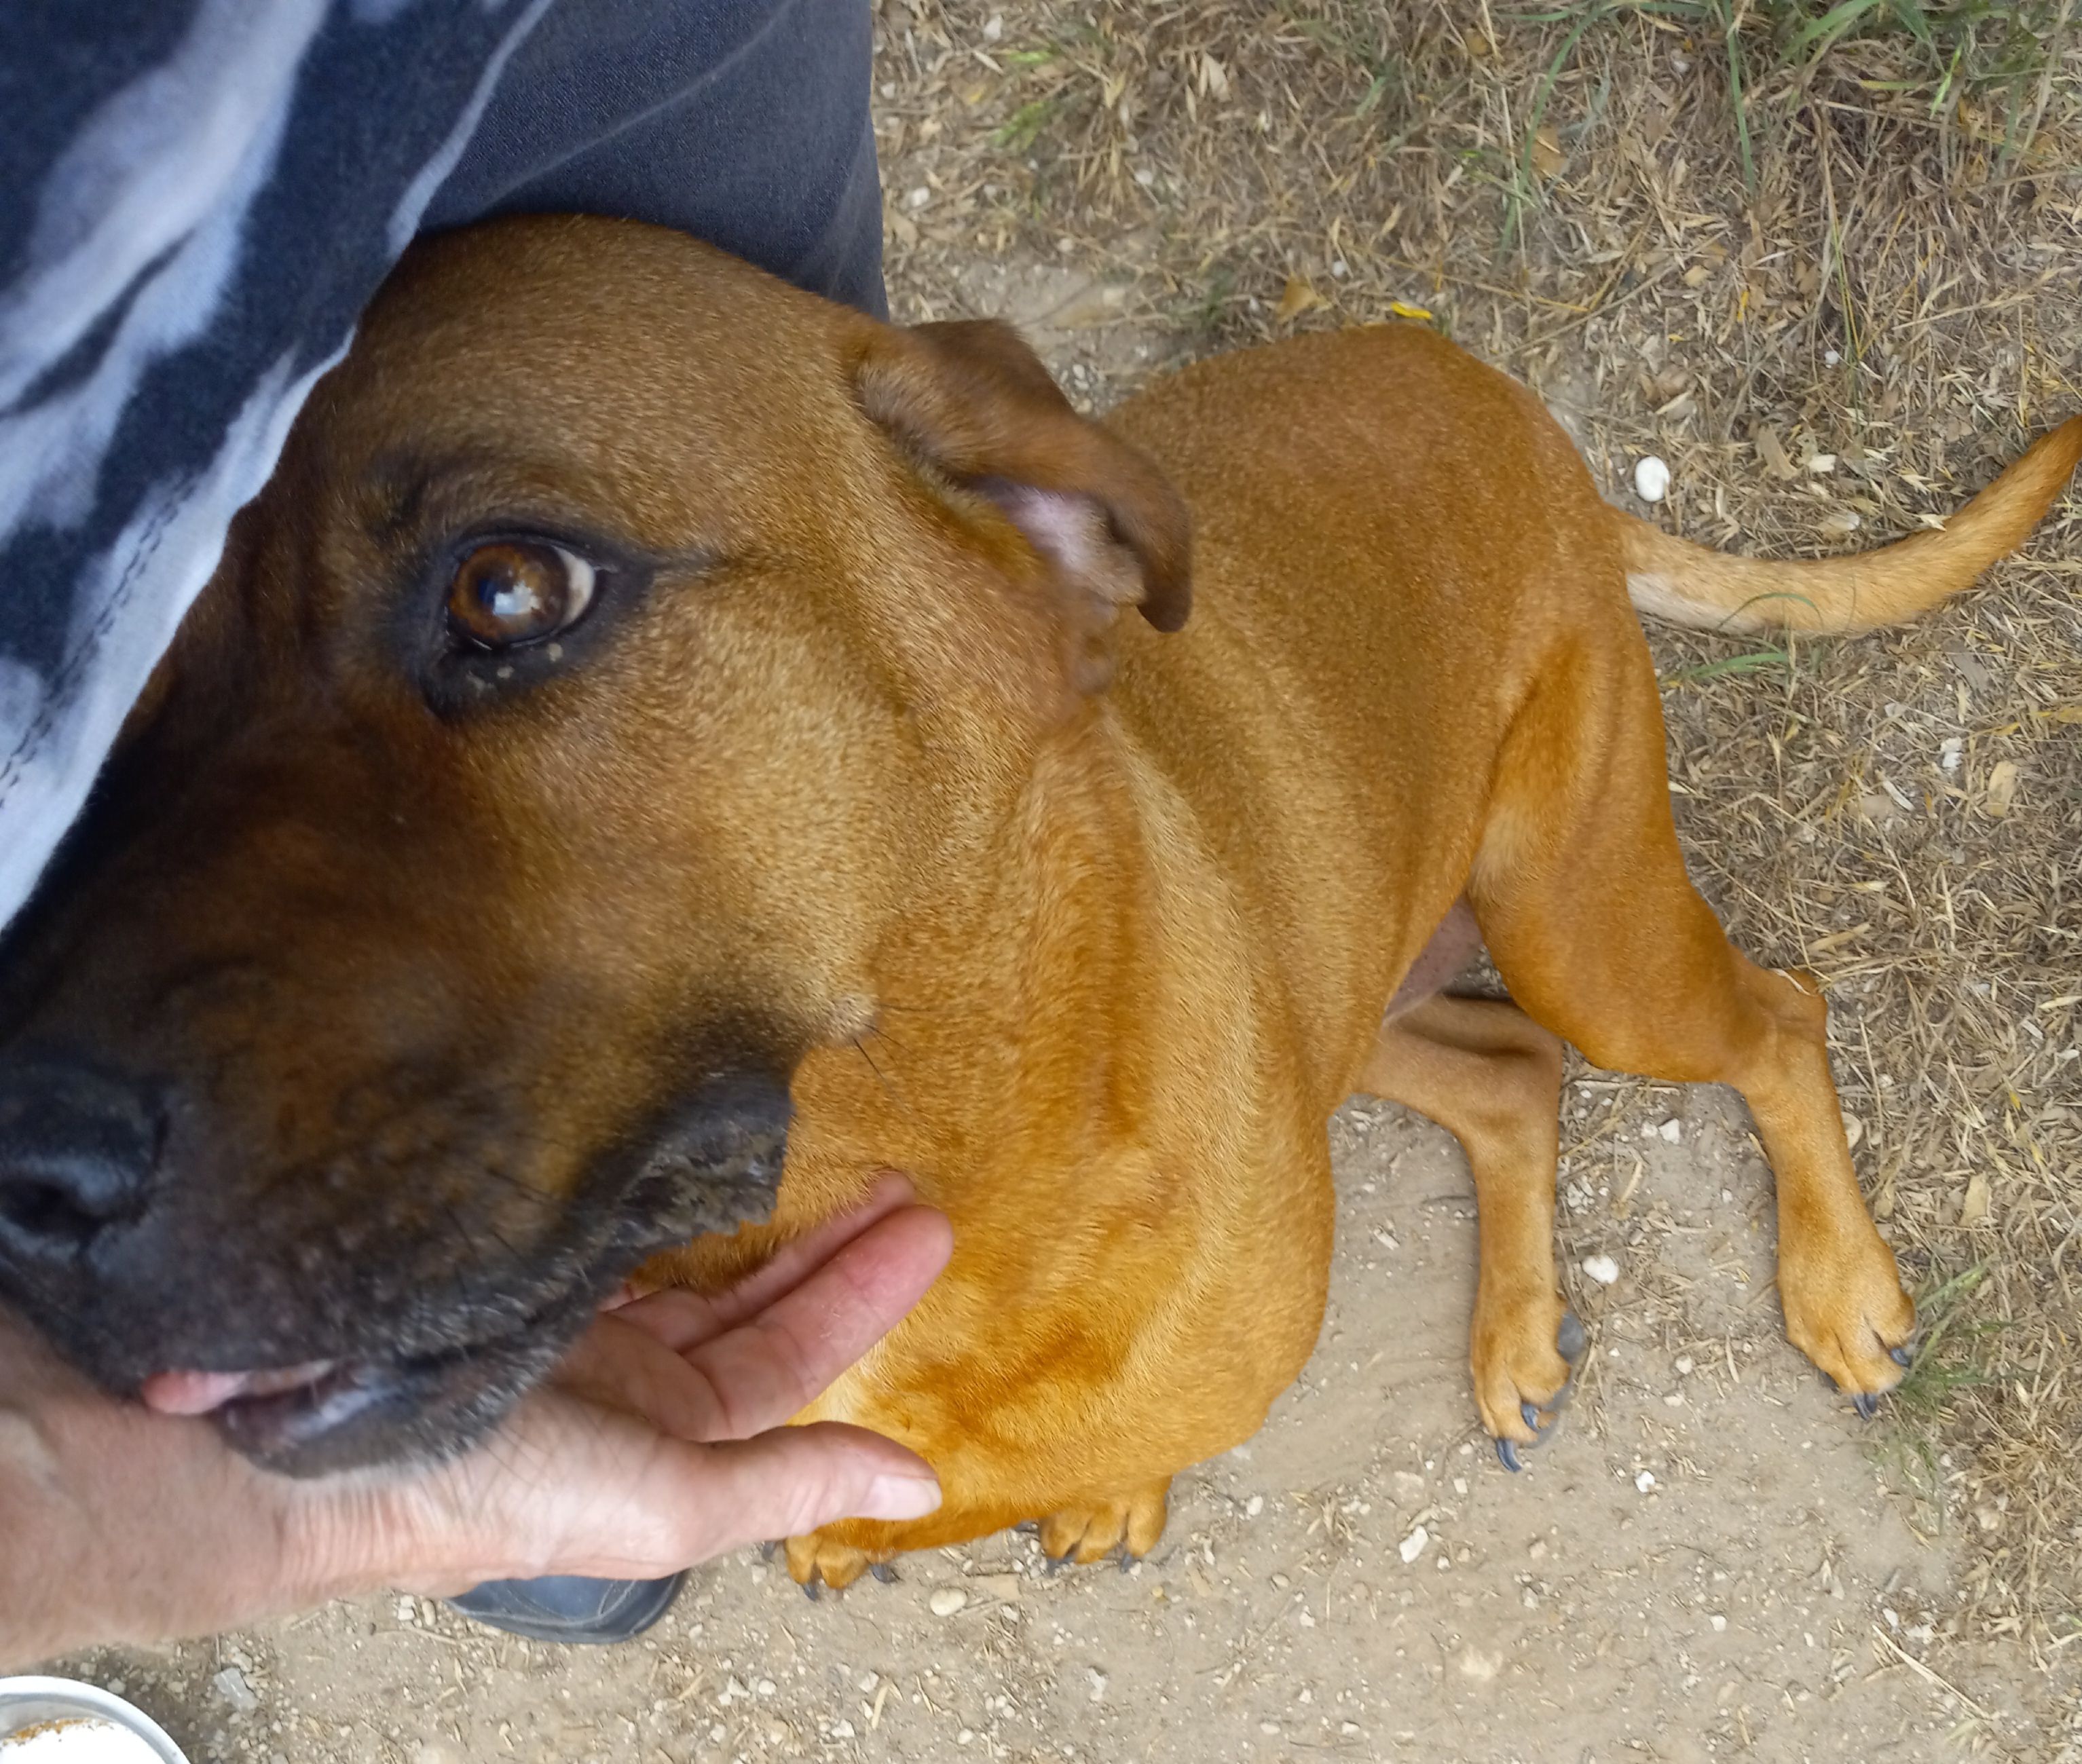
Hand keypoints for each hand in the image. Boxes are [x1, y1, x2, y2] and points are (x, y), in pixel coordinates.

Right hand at [359, 1173, 951, 1591]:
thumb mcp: (663, 1499)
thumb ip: (789, 1481)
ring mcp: (568, 1318)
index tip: (923, 1224)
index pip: (790, 1357)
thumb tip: (918, 1481)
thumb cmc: (482, 1491)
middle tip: (894, 1171)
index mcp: (664, 1440)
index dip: (861, 1294)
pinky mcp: (516, 1265)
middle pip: (751, 1300)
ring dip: (756, 1210)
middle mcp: (624, 1380)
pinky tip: (699, 1145)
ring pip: (688, 1254)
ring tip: (827, 1145)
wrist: (297, 1451)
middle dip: (826, 1243)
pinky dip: (659, 1190)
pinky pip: (614, 1222)